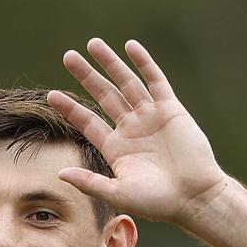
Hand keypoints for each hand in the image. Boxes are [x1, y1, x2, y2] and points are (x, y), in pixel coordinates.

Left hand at [47, 38, 227, 225]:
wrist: (194, 198)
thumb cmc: (157, 202)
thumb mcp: (117, 193)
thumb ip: (89, 182)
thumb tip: (59, 174)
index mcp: (116, 147)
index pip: (87, 121)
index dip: (70, 108)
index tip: (52, 95)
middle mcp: (131, 129)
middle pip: (104, 95)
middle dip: (86, 76)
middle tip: (68, 56)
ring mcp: (150, 117)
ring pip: (127, 83)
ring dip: (111, 63)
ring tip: (93, 44)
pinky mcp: (171, 110)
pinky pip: (156, 81)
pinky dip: (144, 63)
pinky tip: (130, 47)